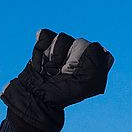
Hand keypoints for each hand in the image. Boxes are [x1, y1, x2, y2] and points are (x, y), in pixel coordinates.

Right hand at [0, 29, 114, 131]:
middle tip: (63, 73)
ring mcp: (63, 50)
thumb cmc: (61, 94)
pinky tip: (40, 65)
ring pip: (63, 37)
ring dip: (55, 57)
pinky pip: (46, 35)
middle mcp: (79, 56)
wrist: (34, 96)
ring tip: (50, 71)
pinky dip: (40, 50)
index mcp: (92, 66)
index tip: (79, 72)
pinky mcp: (46, 46)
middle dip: (70, 59)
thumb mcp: (86, 85)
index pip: (97, 50)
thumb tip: (94, 44)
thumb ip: (97, 65)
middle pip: (80, 42)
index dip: (88, 59)